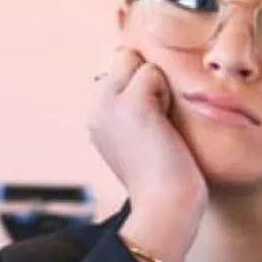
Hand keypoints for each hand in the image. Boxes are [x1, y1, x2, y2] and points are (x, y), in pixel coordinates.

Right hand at [88, 47, 206, 261]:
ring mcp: (108, 103)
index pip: (117, 65)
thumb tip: (151, 70)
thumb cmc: (166, 176)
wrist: (166, 206)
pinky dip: (166, 92)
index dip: (141, 79)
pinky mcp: (130, 104)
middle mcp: (95, 106)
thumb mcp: (142, 134)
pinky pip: (152, 72)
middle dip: (147, 75)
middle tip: (159, 119)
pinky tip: (164, 124)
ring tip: (162, 122)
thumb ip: (137, 103)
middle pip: (123, 55)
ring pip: (136, 59)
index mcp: (97, 113)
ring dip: (158, 83)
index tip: (153, 117)